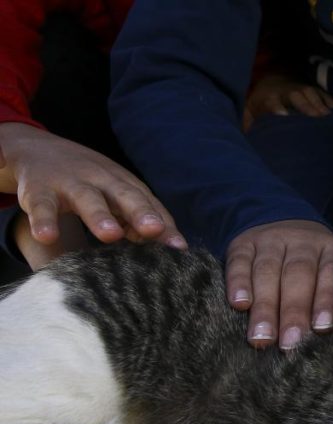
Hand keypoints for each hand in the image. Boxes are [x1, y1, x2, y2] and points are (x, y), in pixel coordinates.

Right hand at [0, 122, 186, 258]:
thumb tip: (175, 247)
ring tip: (111, 235)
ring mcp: (70, 184)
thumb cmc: (87, 180)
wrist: (35, 148)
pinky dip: (44, 220)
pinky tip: (48, 237)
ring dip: (99, 216)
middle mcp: (101, 180)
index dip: (164, 224)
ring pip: (87, 199)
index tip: (179, 248)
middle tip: (154, 230)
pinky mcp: (39, 190)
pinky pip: (42, 207)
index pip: (149, 205)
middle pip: (125, 195)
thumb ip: (142, 220)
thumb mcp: (116, 195)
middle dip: (141, 212)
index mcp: (124, 184)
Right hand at [225, 220, 332, 349]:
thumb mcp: (329, 269)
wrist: (281, 219)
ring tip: (262, 337)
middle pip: (297, 275)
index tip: (321, 328)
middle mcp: (301, 241)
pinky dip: (238, 283)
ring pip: (267, 271)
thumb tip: (326, 338)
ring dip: (265, 306)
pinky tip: (239, 305)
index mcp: (330, 249)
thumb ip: (331, 296)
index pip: (330, 274)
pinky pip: (239, 262)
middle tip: (289, 344)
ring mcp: (271, 239)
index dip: (325, 300)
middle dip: (293, 311)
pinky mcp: (243, 243)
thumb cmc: (313, 264)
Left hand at [243, 73, 332, 129]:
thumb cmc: (261, 102)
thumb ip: (247, 124)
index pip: (272, 102)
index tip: (283, 116)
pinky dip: (329, 101)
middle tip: (315, 117)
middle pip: (296, 96)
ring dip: (320, 103)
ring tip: (328, 117)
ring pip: (311, 93)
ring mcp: (301, 88)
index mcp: (269, 98)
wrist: (271, 80)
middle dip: (306, 105)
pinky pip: (322, 93)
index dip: (277, 108)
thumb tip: (244, 140)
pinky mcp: (312, 89)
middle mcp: (286, 91)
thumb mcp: (250, 111)